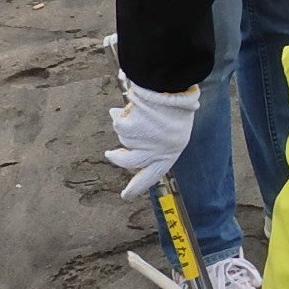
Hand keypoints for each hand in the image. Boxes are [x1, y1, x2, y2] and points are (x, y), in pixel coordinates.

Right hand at [106, 79, 201, 198]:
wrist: (173, 92)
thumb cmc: (177, 107)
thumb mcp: (172, 128)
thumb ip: (153, 137)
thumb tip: (129, 137)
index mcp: (169, 154)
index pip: (151, 176)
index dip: (137, 186)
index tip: (125, 195)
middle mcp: (153, 153)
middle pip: (129, 162)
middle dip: (118, 159)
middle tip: (110, 154)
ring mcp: (139, 143)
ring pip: (124, 138)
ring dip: (128, 125)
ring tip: (142, 110)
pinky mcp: (127, 131)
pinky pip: (119, 122)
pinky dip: (123, 113)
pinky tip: (136, 106)